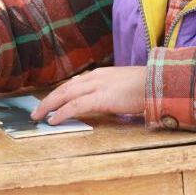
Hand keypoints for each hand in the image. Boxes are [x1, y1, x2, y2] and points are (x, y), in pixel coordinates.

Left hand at [31, 66, 146, 124]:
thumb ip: (112, 92)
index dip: (60, 92)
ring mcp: (98, 86)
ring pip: (65, 95)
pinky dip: (62, 112)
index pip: (74, 83)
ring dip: (49, 105)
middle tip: (36, 110)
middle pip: (65, 87)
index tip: (51, 100)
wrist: (158, 83)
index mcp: (102, 74)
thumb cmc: (146, 86)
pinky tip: (53, 120)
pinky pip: (75, 106)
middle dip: (49, 99)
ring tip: (38, 116)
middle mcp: (96, 77)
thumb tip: (108, 102)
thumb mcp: (125, 86)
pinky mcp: (102, 98)